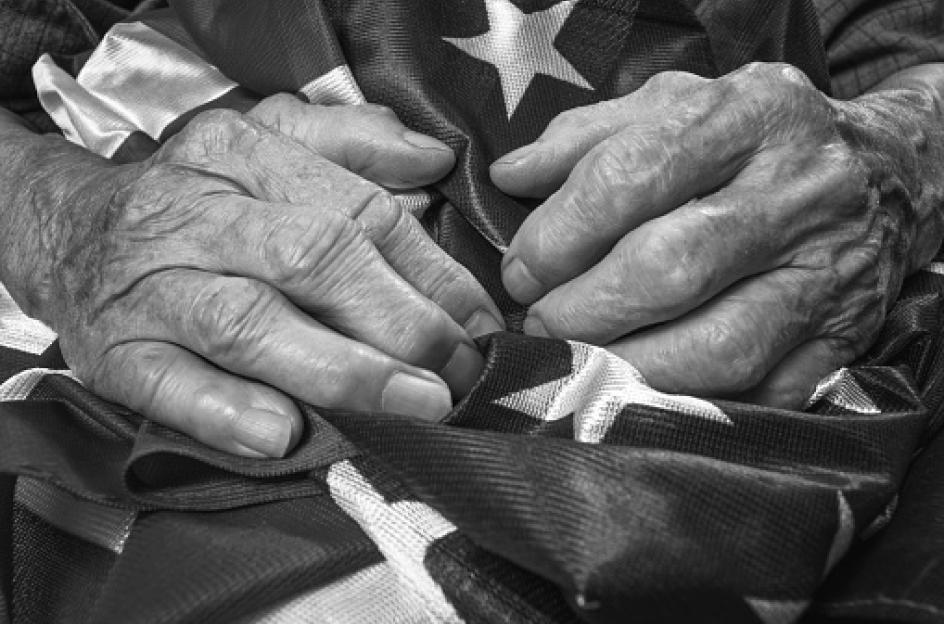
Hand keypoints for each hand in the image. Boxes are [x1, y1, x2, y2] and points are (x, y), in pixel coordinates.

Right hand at [21, 95, 502, 456]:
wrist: (67, 231)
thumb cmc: (194, 198)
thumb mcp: (265, 145)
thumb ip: (352, 146)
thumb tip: (432, 162)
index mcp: (241, 154)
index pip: (356, 211)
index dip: (430, 271)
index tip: (480, 322)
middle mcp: (195, 212)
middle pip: (312, 260)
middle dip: (399, 321)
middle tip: (459, 375)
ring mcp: (150, 286)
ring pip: (251, 323)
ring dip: (341, 369)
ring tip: (413, 407)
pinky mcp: (114, 352)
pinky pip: (169, 383)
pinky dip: (227, 409)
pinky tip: (283, 434)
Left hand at [491, 63, 943, 406]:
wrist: (890, 173)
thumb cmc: (755, 139)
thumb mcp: (677, 104)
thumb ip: (587, 136)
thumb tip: (509, 176)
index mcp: (748, 114)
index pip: (630, 178)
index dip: (557, 236)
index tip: (520, 270)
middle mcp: (797, 191)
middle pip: (669, 267)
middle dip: (582, 309)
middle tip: (539, 321)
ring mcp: (826, 273)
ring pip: (717, 346)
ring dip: (627, 366)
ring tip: (578, 359)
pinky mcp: (843, 339)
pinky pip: (760, 392)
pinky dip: (690, 404)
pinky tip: (641, 390)